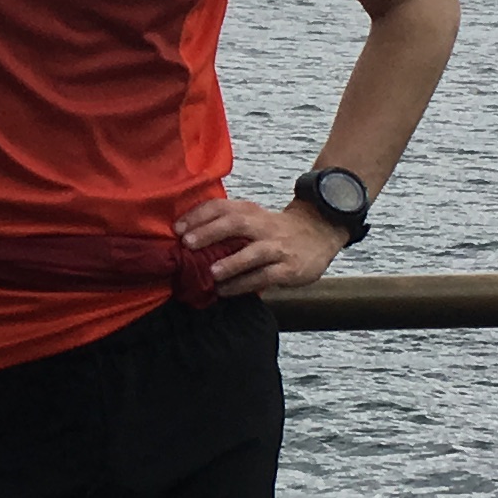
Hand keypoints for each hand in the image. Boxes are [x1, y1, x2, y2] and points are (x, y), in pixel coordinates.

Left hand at [174, 193, 344, 296]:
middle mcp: (263, 226)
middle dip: (210, 232)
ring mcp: (278, 247)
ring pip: (254, 252)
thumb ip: (226, 225)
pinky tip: (226, 291)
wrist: (319, 232)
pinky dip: (244, 284)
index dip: (198, 215)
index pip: (222, 207)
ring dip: (231, 262)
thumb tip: (186, 239)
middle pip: (236, 223)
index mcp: (250, 212)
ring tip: (211, 273)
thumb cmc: (275, 230)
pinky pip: (265, 276)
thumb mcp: (253, 219)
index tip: (177, 228)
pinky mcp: (289, 268)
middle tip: (187, 244)